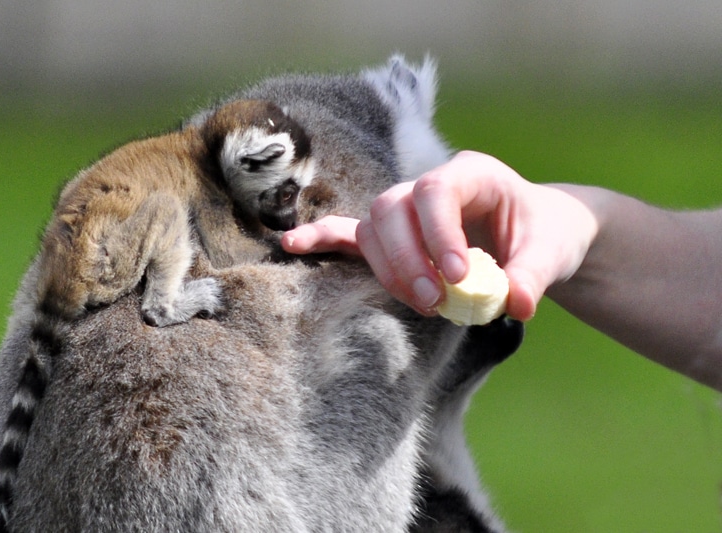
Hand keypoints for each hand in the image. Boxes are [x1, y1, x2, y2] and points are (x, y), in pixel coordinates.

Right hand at [282, 151, 597, 320]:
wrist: (538, 235)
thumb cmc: (546, 234)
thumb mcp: (554, 251)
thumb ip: (534, 275)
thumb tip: (514, 303)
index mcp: (471, 174)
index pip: (435, 190)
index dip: (438, 232)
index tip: (459, 276)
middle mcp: (430, 186)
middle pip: (392, 207)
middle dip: (407, 259)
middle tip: (437, 303)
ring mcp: (407, 211)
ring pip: (372, 226)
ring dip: (388, 268)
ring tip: (425, 304)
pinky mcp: (395, 236)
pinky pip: (350, 233)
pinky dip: (323, 240)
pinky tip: (292, 246)